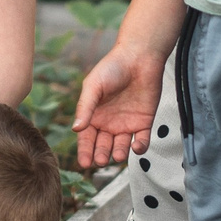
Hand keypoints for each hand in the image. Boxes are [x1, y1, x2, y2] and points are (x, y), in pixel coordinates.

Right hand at [73, 40, 164, 167]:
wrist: (139, 57)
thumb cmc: (112, 68)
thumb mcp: (93, 86)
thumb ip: (85, 107)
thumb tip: (75, 128)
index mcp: (93, 116)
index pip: (87, 139)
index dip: (85, 151)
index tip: (85, 163)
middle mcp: (108, 123)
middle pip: (103, 146)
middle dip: (101, 155)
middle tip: (101, 161)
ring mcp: (127, 124)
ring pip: (121, 146)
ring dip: (119, 153)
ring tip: (117, 156)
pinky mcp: (144, 122)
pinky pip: (142, 140)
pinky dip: (140, 146)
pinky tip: (136, 147)